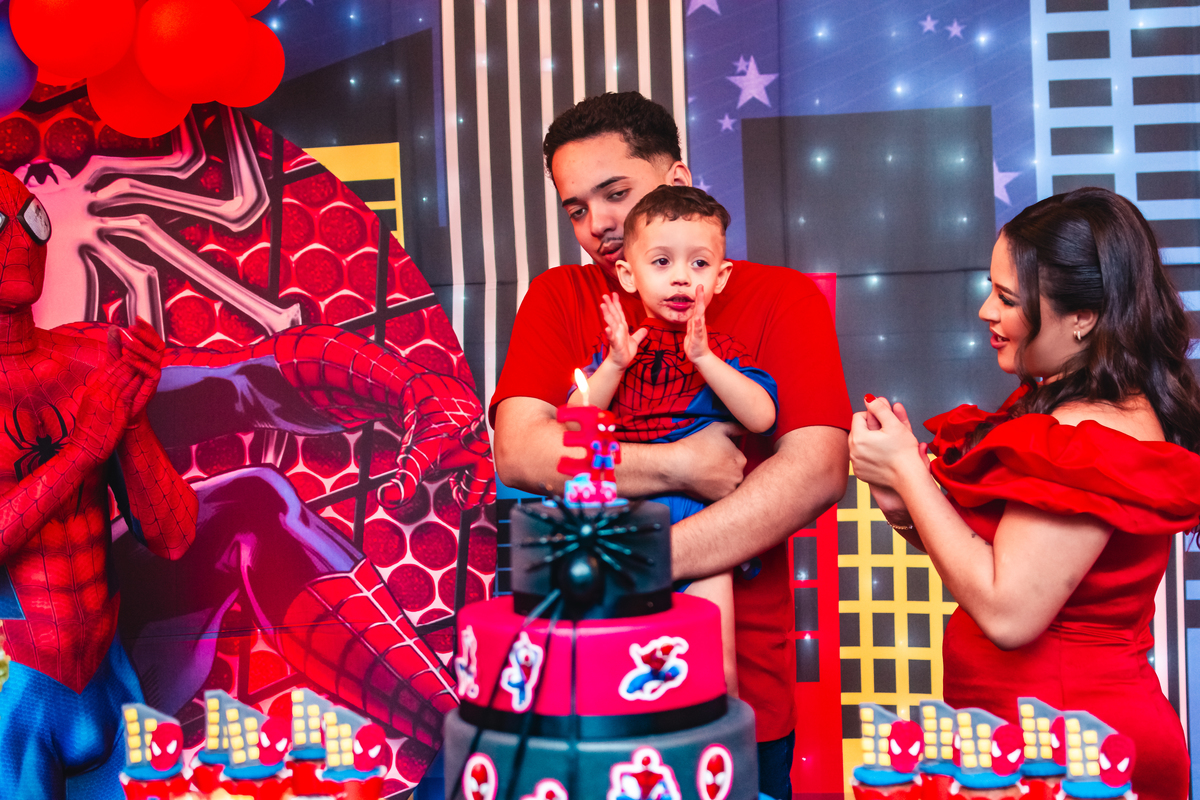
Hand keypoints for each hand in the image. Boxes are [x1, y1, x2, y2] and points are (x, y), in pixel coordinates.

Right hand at [72, 327, 144, 462]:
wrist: (83, 449)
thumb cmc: (88, 432)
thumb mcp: (91, 408)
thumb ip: (98, 395)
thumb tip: (104, 386)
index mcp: (91, 391)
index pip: (106, 370)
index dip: (118, 358)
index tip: (127, 348)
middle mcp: (98, 393)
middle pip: (115, 370)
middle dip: (128, 356)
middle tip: (139, 343)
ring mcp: (106, 400)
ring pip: (122, 377)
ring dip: (134, 364)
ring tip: (144, 352)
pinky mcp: (114, 410)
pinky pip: (127, 391)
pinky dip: (136, 380)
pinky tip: (144, 372)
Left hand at [120, 318, 164, 420]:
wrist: (122, 409)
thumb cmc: (121, 386)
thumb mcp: (115, 362)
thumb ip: (115, 346)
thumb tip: (114, 327)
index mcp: (147, 357)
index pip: (152, 338)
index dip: (146, 328)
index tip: (136, 318)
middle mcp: (154, 364)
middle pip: (158, 344)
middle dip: (146, 334)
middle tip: (132, 327)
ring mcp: (154, 374)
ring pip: (156, 356)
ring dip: (142, 348)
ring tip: (127, 342)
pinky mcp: (151, 386)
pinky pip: (153, 372)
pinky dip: (142, 365)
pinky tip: (130, 359)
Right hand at [600, 292, 646, 369]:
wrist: (621, 363)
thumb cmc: (625, 352)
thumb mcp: (635, 341)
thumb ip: (639, 335)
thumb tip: (645, 329)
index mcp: (622, 328)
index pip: (619, 313)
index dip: (617, 303)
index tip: (614, 294)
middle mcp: (617, 330)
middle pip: (613, 315)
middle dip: (609, 305)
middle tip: (604, 295)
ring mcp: (615, 337)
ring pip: (611, 324)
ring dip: (607, 315)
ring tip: (602, 306)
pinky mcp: (615, 345)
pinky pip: (612, 338)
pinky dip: (609, 334)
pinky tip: (607, 328)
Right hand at [668, 421, 746, 500]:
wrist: (678, 465)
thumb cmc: (697, 444)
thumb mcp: (718, 429)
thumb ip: (737, 428)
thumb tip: (750, 428)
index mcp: (741, 459)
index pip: (739, 460)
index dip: (727, 458)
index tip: (715, 457)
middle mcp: (739, 476)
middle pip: (736, 474)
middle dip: (727, 471)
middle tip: (711, 467)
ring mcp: (729, 489)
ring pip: (730, 486)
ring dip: (723, 482)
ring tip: (707, 476)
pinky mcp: (719, 499)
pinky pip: (721, 496)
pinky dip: (716, 492)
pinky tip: (705, 484)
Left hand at [684, 285, 711, 363]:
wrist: (699, 356)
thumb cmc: (695, 344)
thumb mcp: (691, 330)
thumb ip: (692, 322)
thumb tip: (692, 315)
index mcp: (697, 321)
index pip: (697, 307)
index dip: (698, 297)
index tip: (699, 286)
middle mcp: (699, 323)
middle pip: (700, 308)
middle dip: (700, 297)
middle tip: (700, 286)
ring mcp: (699, 330)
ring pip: (699, 316)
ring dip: (700, 306)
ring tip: (700, 297)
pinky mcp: (698, 337)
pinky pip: (698, 329)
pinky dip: (698, 323)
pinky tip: (698, 318)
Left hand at [857, 398, 929, 518]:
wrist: (908, 478)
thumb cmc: (904, 452)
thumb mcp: (894, 424)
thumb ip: (879, 408)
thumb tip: (869, 398)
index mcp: (858, 437)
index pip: (859, 416)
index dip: (874, 416)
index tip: (885, 423)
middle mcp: (852, 452)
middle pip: (858, 430)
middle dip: (871, 428)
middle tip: (887, 433)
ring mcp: (855, 464)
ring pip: (860, 444)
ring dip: (870, 441)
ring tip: (886, 445)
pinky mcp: (860, 473)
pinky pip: (861, 458)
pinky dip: (869, 455)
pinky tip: (883, 456)